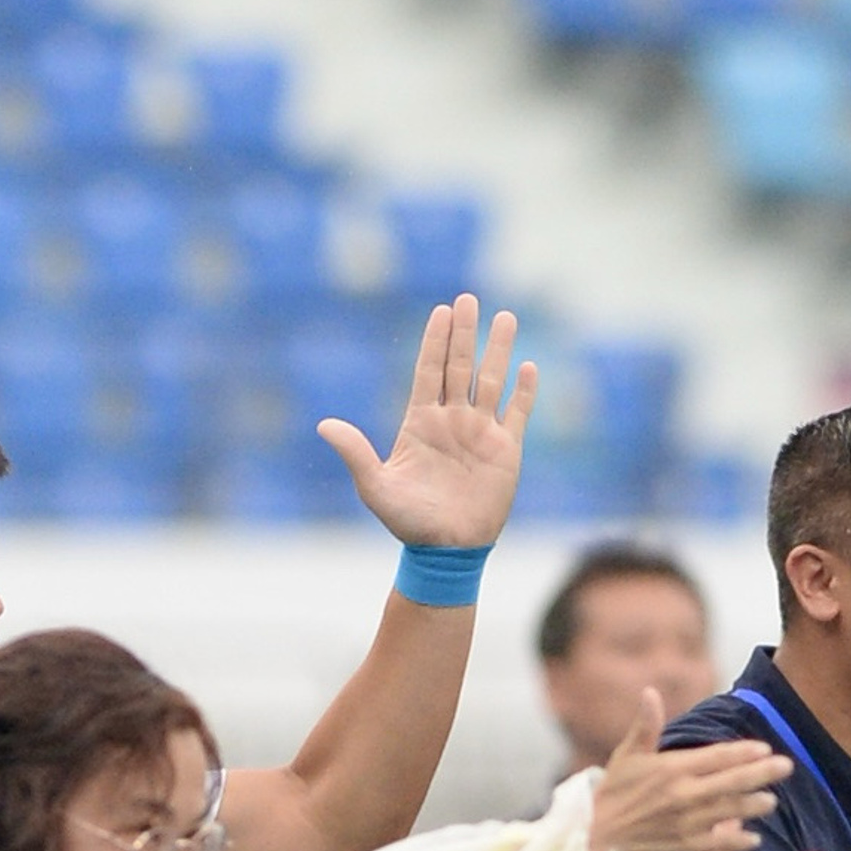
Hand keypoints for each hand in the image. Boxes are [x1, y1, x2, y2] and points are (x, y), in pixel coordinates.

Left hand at [323, 299, 536, 553]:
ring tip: (505, 316)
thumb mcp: (376, 487)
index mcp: (421, 422)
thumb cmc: (408, 522)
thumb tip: (324, 425)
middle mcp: (452, 420)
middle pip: (459, 366)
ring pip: (490, 380)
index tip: (441, 311)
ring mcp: (480, 432)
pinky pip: (517, 413)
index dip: (435, 341)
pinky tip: (526, 366)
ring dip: (498, 350)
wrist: (446, 551)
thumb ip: (355, 453)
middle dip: (464, 333)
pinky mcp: (506, 450)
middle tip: (467, 299)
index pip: (428, 371)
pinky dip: (523, 391)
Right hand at [588, 702, 787, 850]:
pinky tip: (753, 839)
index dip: (743, 753)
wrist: (593, 838)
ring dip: (752, 806)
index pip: (716, 757)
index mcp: (671, 768)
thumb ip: (645, 726)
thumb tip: (649, 692)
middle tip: (787, 767)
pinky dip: (735, 841)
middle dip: (761, 774)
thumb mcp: (626, 756)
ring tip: (771, 801)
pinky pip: (716, 843)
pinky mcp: (682, 847)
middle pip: (730, 782)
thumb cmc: (612, 795)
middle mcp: (682, 794)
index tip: (765, 749)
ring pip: (728, 811)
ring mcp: (684, 822)